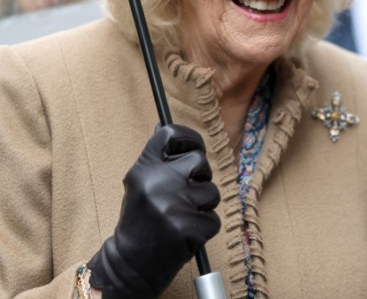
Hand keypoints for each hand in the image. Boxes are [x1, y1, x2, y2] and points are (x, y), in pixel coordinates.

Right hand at [89, 124, 221, 297]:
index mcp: (143, 170)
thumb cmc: (140, 219)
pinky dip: (204, 226)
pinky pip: (214, 218)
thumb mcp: (140, 184)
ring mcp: (175, 206)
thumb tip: (164, 126)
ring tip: (181, 216)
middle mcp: (159, 183)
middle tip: (184, 193)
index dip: (188, 137)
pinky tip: (185, 232)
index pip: (170, 134)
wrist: (131, 262)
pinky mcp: (191, 227)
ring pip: (211, 191)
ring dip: (203, 204)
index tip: (194, 146)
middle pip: (200, 161)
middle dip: (199, 176)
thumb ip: (156, 159)